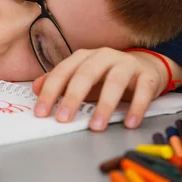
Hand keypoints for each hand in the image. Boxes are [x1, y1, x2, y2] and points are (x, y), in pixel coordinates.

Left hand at [32, 48, 168, 130]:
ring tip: (96, 126)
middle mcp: (103, 56)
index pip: (63, 72)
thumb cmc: (106, 75)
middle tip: (63, 119)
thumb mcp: (81, 77)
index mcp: (84, 56)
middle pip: (85, 74)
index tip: (41, 112)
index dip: (50, 92)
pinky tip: (130, 123)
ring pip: (114, 82)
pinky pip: (143, 91)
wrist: (144, 66)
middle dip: (73, 98)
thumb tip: (34, 88)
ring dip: (104, 105)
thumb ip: (58, 82)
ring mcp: (126, 64)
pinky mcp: (147, 76)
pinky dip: (137, 107)